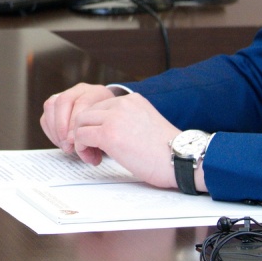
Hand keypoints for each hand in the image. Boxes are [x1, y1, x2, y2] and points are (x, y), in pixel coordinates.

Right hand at [41, 83, 120, 157]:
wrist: (109, 116)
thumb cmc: (110, 125)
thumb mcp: (110, 128)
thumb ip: (100, 137)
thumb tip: (89, 156)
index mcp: (96, 93)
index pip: (81, 103)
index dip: (75, 123)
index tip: (75, 141)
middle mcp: (80, 91)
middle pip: (63, 101)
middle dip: (62, 125)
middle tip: (67, 144)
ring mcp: (66, 95)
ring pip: (50, 105)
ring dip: (54, 128)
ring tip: (63, 145)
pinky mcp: (55, 105)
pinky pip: (46, 115)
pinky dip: (50, 131)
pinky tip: (60, 142)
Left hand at [69, 91, 183, 189]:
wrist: (181, 160)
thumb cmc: (168, 152)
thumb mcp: (145, 125)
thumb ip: (126, 122)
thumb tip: (104, 133)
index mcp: (132, 100)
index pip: (99, 107)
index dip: (95, 126)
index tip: (100, 143)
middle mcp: (122, 103)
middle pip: (86, 113)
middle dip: (84, 132)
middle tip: (93, 151)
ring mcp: (115, 117)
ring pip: (80, 123)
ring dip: (81, 141)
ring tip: (93, 156)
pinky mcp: (109, 134)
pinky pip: (80, 136)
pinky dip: (82, 149)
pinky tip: (94, 159)